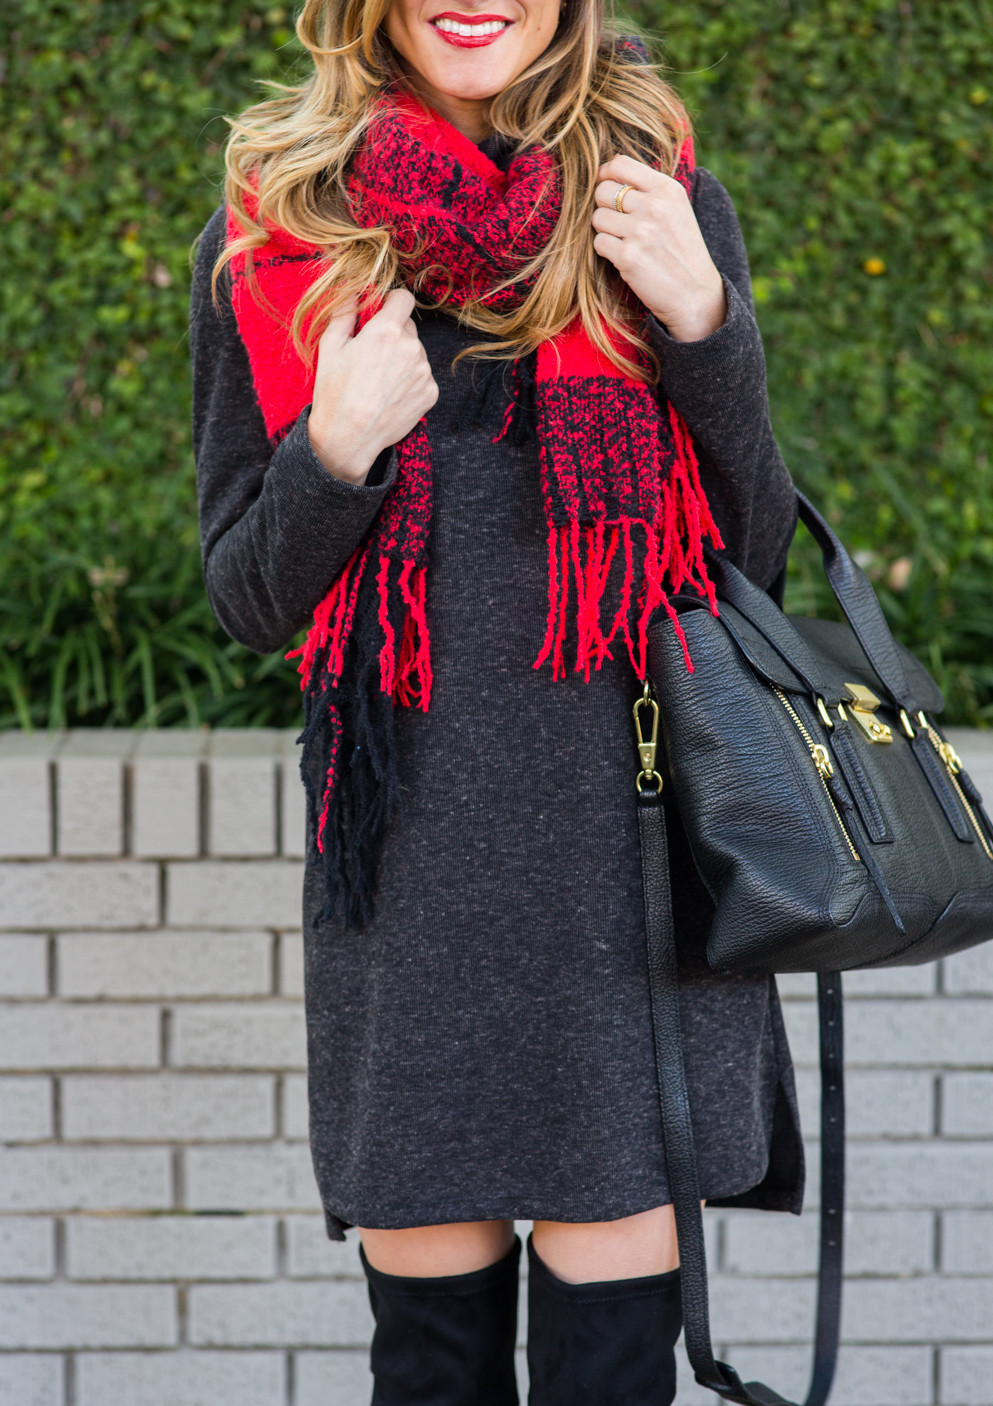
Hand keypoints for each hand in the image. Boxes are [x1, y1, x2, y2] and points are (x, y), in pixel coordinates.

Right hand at [307, 288, 438, 483]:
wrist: (348, 438)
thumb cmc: (335, 391)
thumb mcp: (330, 346)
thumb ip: (344, 312)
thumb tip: (352, 290)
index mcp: (387, 331)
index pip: (403, 298)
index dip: (392, 301)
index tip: (383, 310)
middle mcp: (412, 348)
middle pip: (408, 327)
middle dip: (393, 334)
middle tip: (372, 356)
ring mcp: (424, 372)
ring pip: (416, 353)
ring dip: (402, 359)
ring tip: (379, 381)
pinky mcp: (431, 393)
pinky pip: (422, 376)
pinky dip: (410, 381)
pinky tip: (390, 395)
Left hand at [592, 154, 726, 342]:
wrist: (695, 294)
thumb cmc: (681, 251)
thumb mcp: (676, 209)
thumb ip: (648, 189)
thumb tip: (607, 170)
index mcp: (667, 189)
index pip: (620, 164)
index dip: (605, 175)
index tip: (606, 187)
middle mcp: (655, 206)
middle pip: (602, 190)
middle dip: (604, 206)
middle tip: (618, 222)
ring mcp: (640, 232)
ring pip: (597, 218)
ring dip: (605, 230)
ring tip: (625, 241)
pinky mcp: (628, 257)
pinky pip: (599, 243)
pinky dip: (606, 251)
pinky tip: (624, 258)